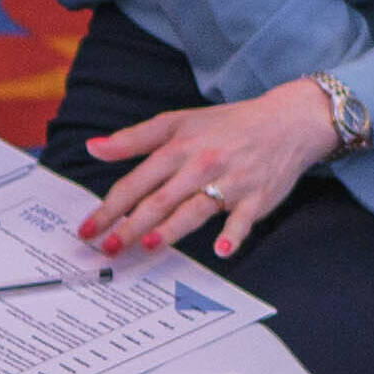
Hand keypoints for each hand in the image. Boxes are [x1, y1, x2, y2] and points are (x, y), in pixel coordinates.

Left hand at [81, 86, 341, 259]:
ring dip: (172, 229)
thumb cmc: (226, 126)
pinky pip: (244, 220)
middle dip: (131, 225)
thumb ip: (134, 139)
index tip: (86, 230)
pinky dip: (234, 235)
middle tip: (108, 248)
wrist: (286, 122)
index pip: (136, 181)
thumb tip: (93, 148)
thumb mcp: (178, 122)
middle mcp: (201, 165)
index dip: (109, 206)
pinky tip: (221, 250)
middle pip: (160, 200)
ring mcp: (230, 183)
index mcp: (178, 148)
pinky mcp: (257, 199)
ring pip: (195, 209)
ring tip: (149, 245)